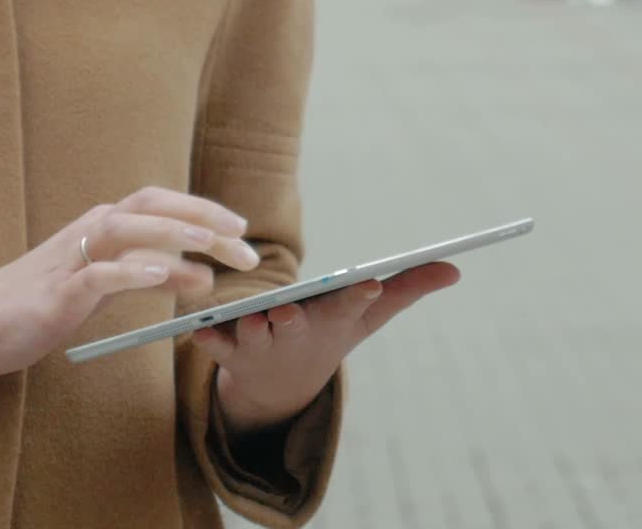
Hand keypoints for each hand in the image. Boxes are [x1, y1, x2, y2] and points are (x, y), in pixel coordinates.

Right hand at [0, 186, 258, 380]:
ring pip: (128, 228)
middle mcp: (92, 230)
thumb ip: (152, 275)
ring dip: (173, 235)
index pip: (164, 207)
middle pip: (154, 207)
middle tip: (245, 244)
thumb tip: (203, 273)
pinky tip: (161, 274)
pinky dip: (131, 270)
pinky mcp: (57, 292)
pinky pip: (98, 274)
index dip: (206, 214)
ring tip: (213, 249)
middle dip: (203, 219)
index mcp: (105, 225)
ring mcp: (73, 258)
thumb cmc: (44, 301)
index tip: (242, 234)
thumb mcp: (107, 285)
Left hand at [194, 262, 459, 437]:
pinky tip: (198, 332)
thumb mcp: (368, 314)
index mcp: (332, 320)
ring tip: (250, 317)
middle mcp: (296, 334)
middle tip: (291, 309)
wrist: (280, 387)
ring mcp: (260, 344)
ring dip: (250, 327)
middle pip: (295, 324)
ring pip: (253, 334)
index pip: (349, 305)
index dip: (359, 294)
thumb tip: (455, 267)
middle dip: (294, 318)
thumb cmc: (330, 332)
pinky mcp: (227, 348)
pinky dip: (207, 340)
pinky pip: (214, 345)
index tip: (369, 281)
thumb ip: (407, 288)